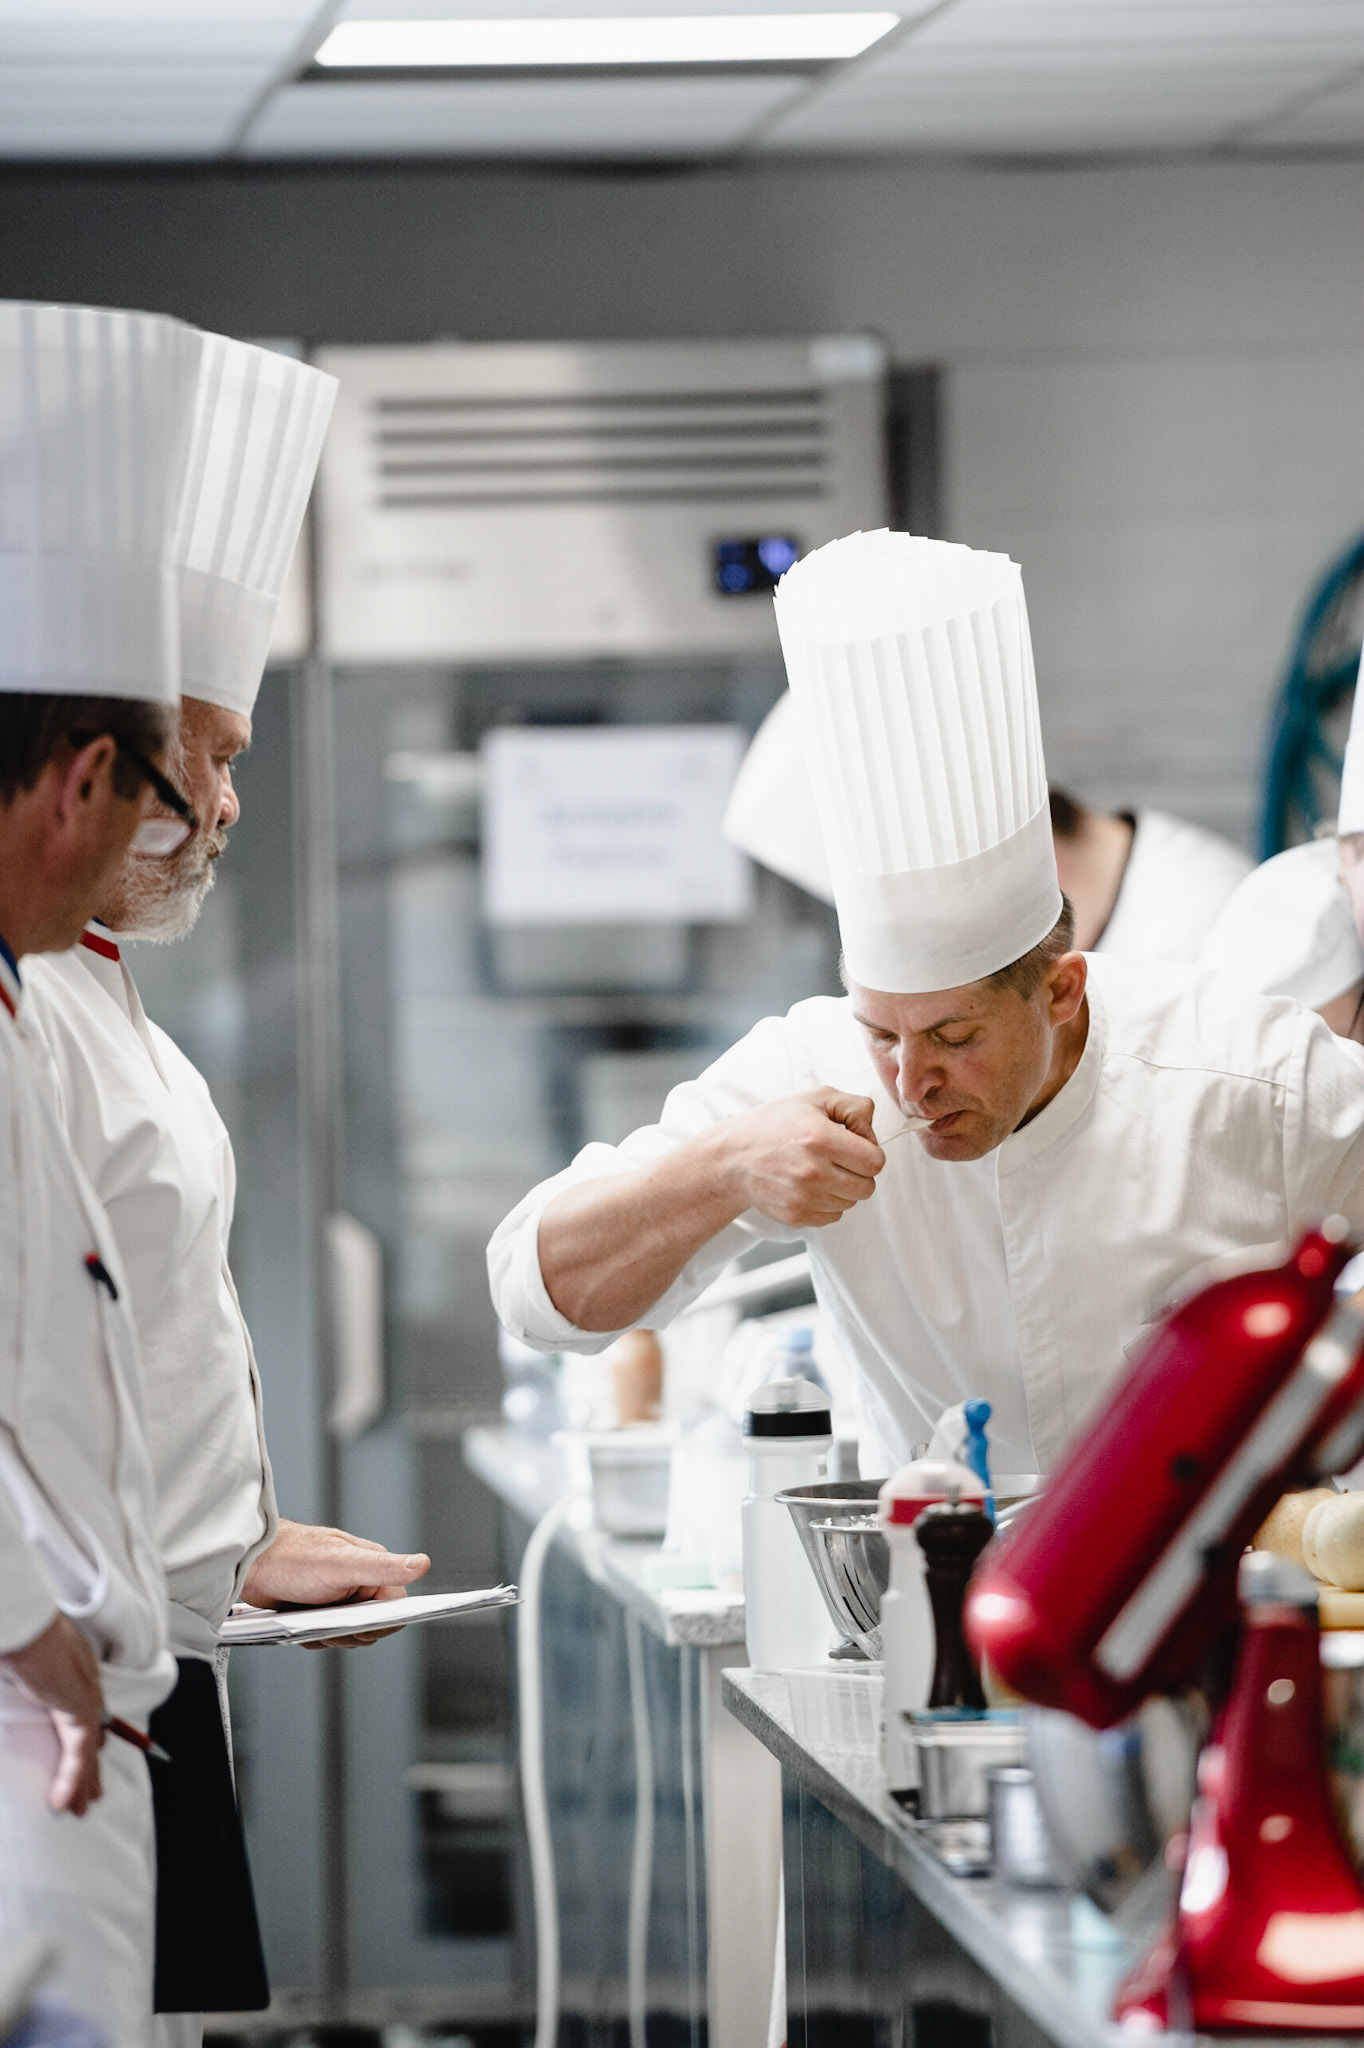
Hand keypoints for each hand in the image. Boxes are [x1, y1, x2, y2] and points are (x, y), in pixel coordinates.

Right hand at [3, 1613, 104, 1814]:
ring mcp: (84, 1692)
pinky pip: (79, 1751)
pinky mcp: (79, 1706)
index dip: (87, 1734)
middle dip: (90, 1764)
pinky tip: (63, 1802)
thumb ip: (25, 1679)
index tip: (92, 1752)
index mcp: (71, 1665)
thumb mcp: (18, 1667)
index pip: (84, 1707)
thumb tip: (9, 1674)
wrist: (21, 1618)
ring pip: (88, 1747)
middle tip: (92, 1791)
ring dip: (83, 1780)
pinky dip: (71, 1777)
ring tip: (80, 1808)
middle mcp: (84, 1678)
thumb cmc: (14, 1634)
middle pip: (92, 1730)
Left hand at [240, 1521, 430, 1648]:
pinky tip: (300, 1624)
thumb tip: (423, 1564)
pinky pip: (328, 1638)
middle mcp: (360, 1583)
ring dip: (330, 1636)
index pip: (397, 1608)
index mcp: (374, 1568)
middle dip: (350, 1633)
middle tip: (328, 1619)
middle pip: (374, 1628)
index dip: (381, 1622)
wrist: (248, 1565)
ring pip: (350, 1636)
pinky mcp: (321, 1613)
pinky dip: (315, 1638)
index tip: (361, 1624)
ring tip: (310, 1618)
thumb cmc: (292, 1556)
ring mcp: (340, 1599)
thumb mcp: (341, 1563)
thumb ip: (383, 1567)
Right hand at [725, 1089, 884, 1228]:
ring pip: (851, 1202)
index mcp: (821, 1139)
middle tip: (838, 1158)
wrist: (733, 1157)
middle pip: (867, 1186)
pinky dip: (828, 1202)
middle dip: (859, 1172)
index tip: (853, 1144)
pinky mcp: (796, 1216)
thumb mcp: (815, 1099)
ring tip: (820, 1170)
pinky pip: (833, 1216)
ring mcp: (804, 1198)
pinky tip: (810, 1185)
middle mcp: (813, 1172)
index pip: (875, 1161)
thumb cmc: (776, 1124)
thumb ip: (855, 1106)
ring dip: (843, 1188)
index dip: (870, 1151)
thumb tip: (873, 1133)